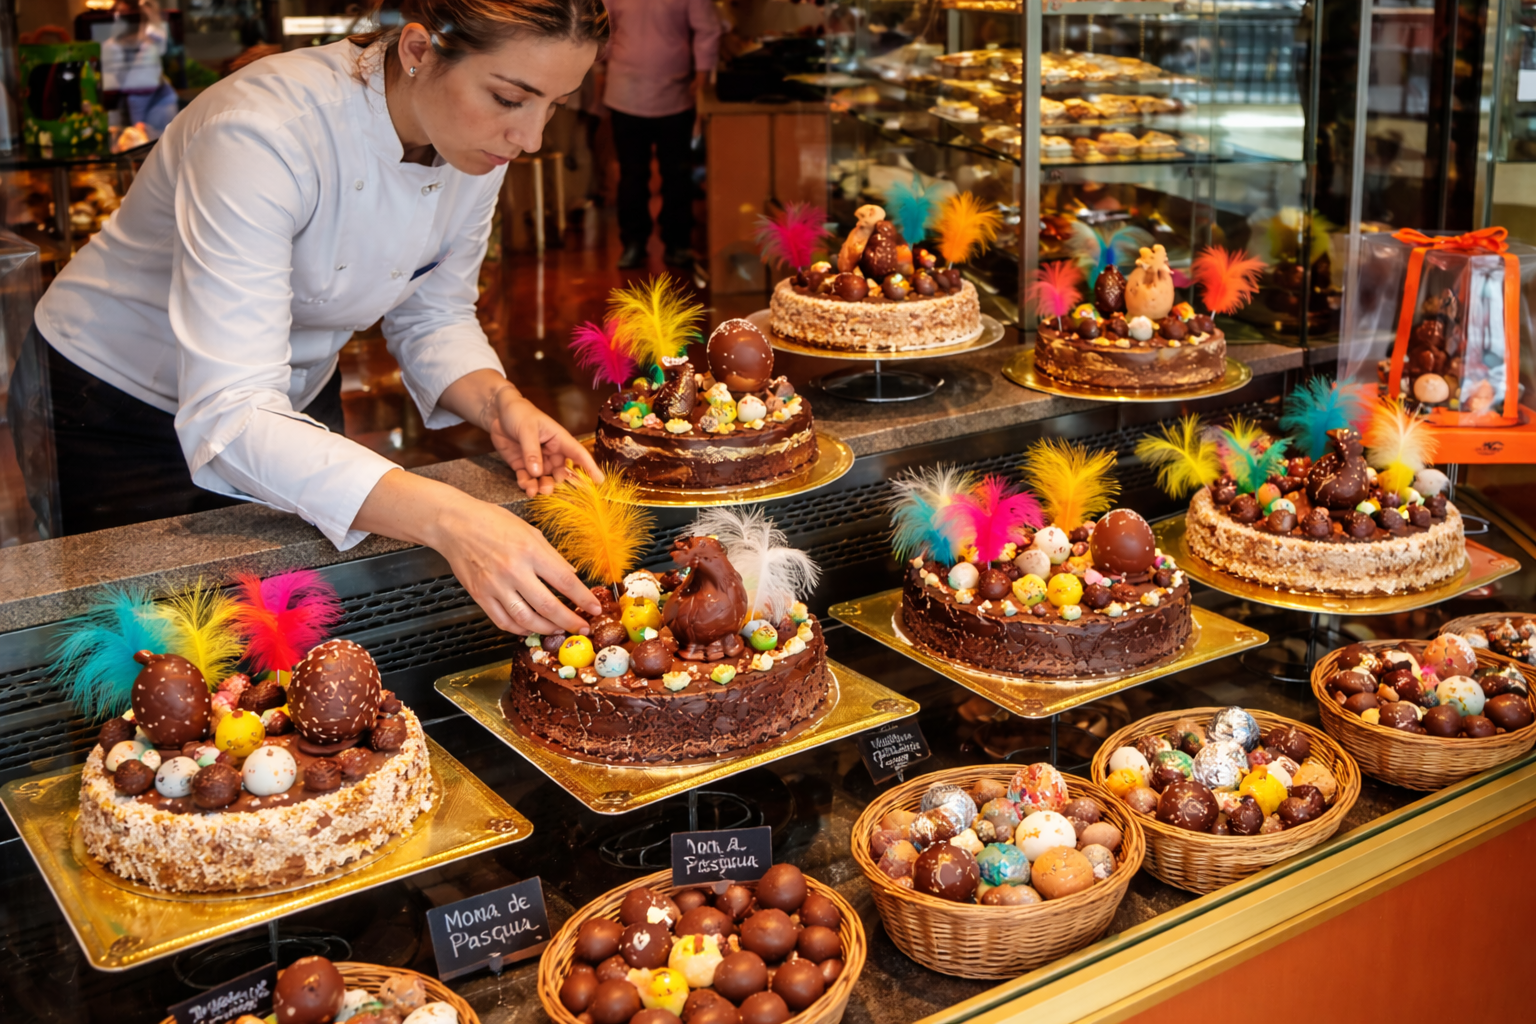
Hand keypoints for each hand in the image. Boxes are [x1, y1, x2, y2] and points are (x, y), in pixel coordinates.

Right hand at [436, 499, 601, 634]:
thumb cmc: (492, 521)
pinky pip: (503, 621)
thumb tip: (571, 576)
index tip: (595, 609)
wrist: (454, 524)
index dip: (584, 599)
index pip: (565, 581)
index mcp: (530, 551)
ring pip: (526, 620)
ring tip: (559, 629)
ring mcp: (495, 586)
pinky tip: (531, 628)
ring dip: (547, 629)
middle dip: (570, 621)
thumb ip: (552, 555)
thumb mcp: (529, 531)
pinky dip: (520, 629)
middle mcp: (513, 571)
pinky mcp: (480, 596)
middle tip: (583, 628)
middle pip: (548, 606)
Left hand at [483, 384, 603, 495]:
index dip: (590, 467)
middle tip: (548, 489)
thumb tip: (537, 473)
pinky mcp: (522, 465)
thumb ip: (532, 451)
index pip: (578, 454)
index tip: (599, 481)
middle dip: (557, 483)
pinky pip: (528, 479)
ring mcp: (537, 460)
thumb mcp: (527, 429)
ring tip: (533, 491)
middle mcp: (551, 452)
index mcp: (559, 439)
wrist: (498, 412)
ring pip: (545, 479)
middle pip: (561, 472)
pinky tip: (524, 486)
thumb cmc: (519, 413)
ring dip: (541, 487)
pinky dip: (527, 485)